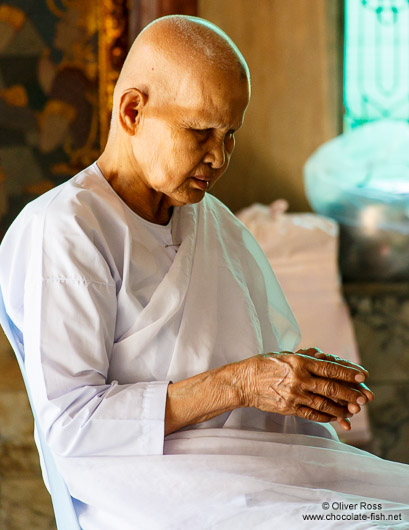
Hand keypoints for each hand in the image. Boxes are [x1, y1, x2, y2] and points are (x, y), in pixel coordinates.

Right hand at [236, 351, 370, 428]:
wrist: (243, 382)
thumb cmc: (263, 364)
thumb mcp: (284, 355)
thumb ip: (304, 358)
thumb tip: (323, 358)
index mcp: (299, 362)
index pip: (329, 368)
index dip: (348, 373)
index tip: (362, 376)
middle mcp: (299, 378)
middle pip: (330, 388)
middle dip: (350, 394)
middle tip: (364, 398)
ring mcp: (294, 395)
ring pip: (324, 403)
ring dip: (341, 408)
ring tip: (352, 411)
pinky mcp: (289, 407)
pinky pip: (312, 414)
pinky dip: (325, 416)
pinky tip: (334, 417)